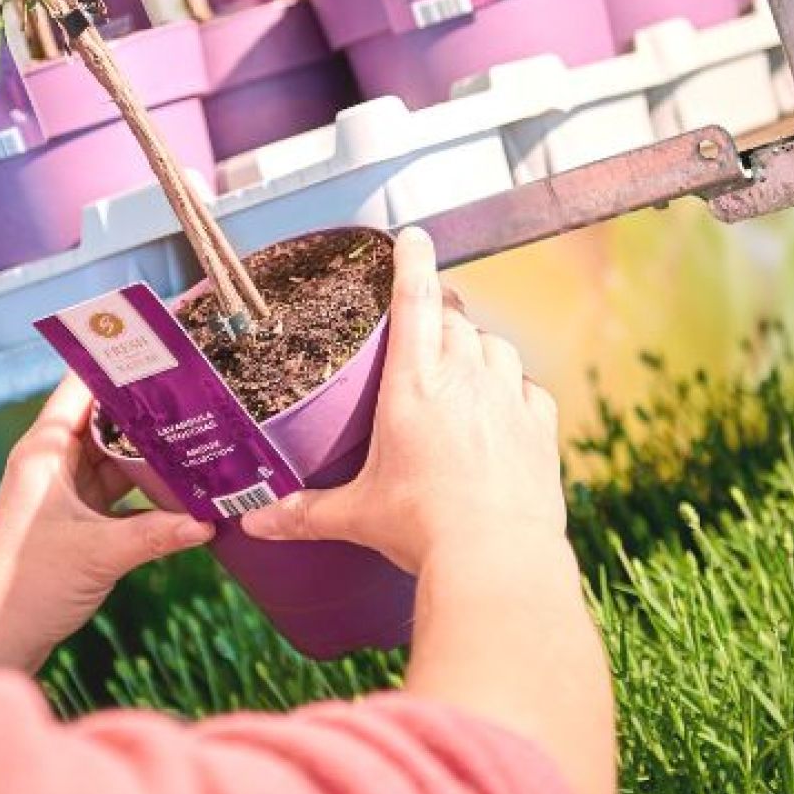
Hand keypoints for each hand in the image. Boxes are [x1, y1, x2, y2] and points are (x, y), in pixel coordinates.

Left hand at [0, 375, 213, 673]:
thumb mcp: (99, 554)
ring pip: (118, 454)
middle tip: (199, 389)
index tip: (161, 342)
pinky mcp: (77, 519)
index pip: (83, 385)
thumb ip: (156, 533)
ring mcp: (65, 490)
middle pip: (108, 417)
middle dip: (150, 406)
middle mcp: (54, 462)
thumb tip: (210, 522)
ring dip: (153, 450)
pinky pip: (120, 489)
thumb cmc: (27, 587)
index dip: (119, 361)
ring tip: (201, 432)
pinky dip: (149, 487)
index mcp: (45, 450)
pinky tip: (185, 487)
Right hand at [239, 227, 564, 573]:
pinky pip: (528, 387)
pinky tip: (504, 404)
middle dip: (439, 311)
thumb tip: (254, 523)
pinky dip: (514, 387)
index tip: (413, 236)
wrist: (497, 558)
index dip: (412, 260)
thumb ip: (305, 512)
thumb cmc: (423, 530)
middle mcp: (464, 377)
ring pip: (495, 345)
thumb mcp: (358, 516)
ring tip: (460, 364)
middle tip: (423, 322)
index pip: (414, 298)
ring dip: (476, 346)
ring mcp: (508, 398)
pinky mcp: (539, 426)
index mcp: (413, 384)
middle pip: (454, 318)